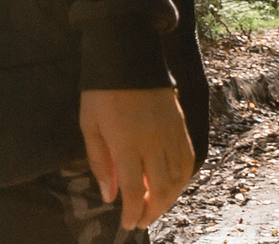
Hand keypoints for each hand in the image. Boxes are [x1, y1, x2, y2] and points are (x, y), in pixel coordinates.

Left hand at [79, 87, 193, 229]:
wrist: (128, 53)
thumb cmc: (102, 90)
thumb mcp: (89, 124)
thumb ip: (100, 162)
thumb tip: (108, 195)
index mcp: (127, 142)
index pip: (135, 190)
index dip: (133, 212)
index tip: (128, 224)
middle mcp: (153, 141)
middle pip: (162, 189)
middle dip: (153, 211)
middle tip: (142, 220)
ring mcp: (170, 133)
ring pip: (179, 178)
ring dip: (170, 199)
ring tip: (156, 207)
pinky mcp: (181, 124)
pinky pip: (188, 158)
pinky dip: (183, 178)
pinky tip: (173, 185)